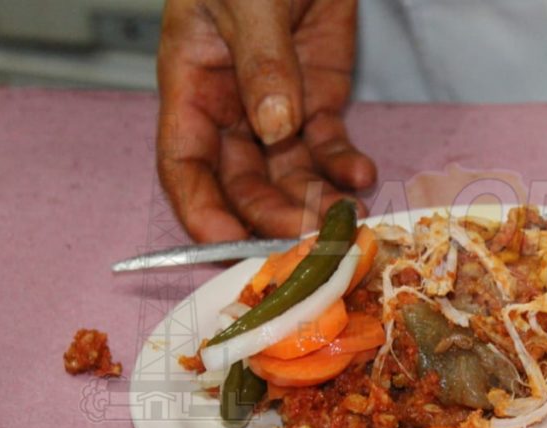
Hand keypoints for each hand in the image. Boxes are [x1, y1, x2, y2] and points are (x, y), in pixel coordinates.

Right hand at [157, 0, 374, 242]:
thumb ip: (260, 63)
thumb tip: (273, 128)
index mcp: (191, 84)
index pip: (183, 164)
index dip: (200, 211)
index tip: (227, 245)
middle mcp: (230, 109)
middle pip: (242, 183)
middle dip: (271, 216)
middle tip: (307, 238)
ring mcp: (277, 110)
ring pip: (289, 176)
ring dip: (314, 202)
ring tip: (344, 216)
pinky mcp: (319, 103)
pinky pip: (329, 149)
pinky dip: (345, 168)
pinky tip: (362, 177)